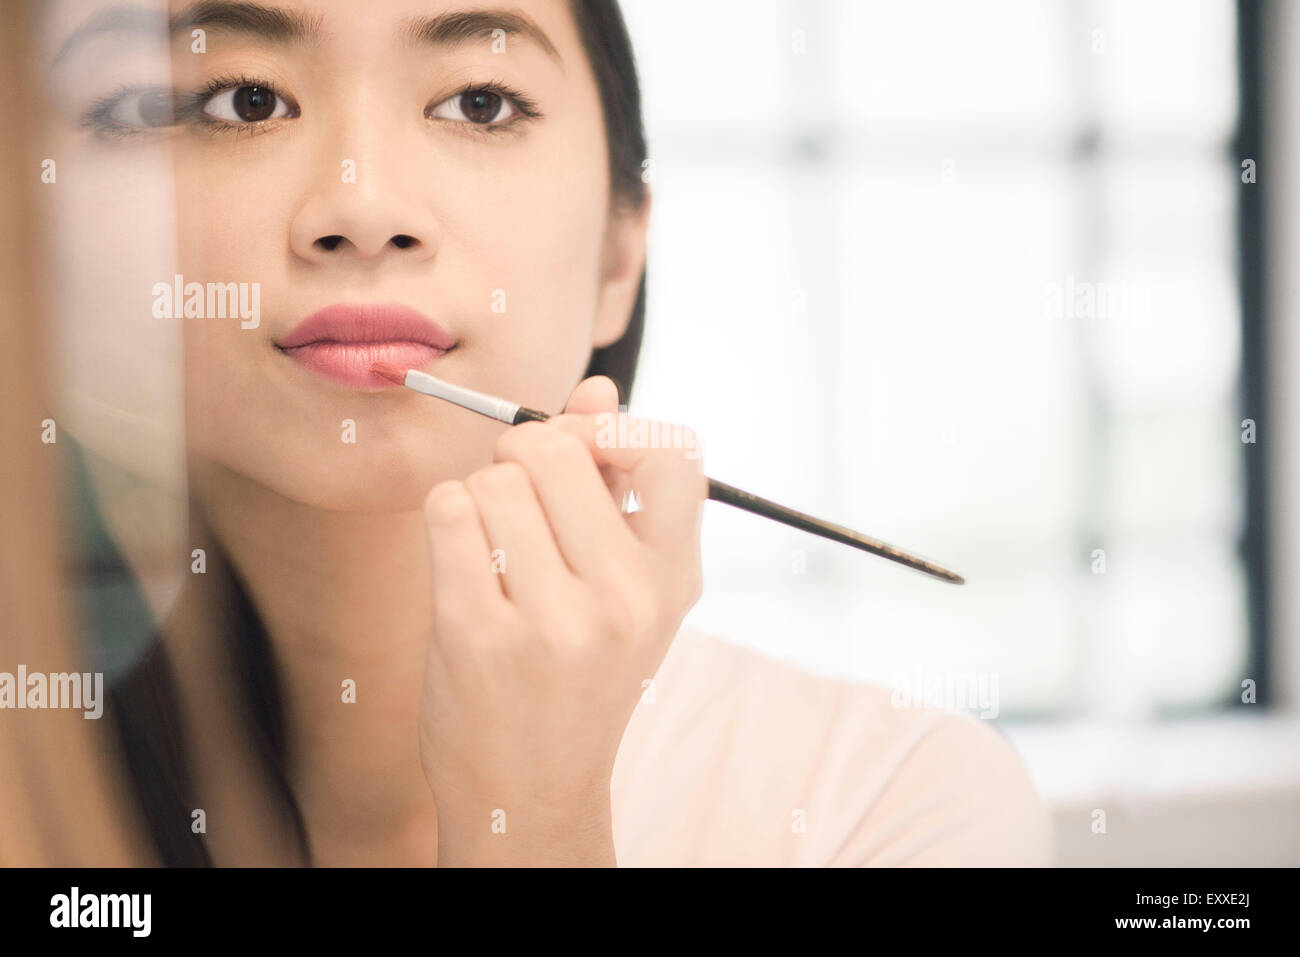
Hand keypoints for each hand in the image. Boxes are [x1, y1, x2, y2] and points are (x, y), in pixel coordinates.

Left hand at [418, 375, 705, 865]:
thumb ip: (616, 485)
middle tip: (521, 493)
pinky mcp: (475, 633)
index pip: (673, 451)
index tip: (588, 455)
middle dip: (524, 454)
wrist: (533, 788)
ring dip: (481, 495)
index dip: (618, 431)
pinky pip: (447, 510)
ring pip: (494, 477)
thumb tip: (594, 388)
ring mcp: (551, 620)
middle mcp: (623, 599)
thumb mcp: (625, 590)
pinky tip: (462, 561)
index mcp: (672, 579)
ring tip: (494, 546)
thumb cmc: (578, 674)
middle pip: (555, 447)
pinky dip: (447, 519)